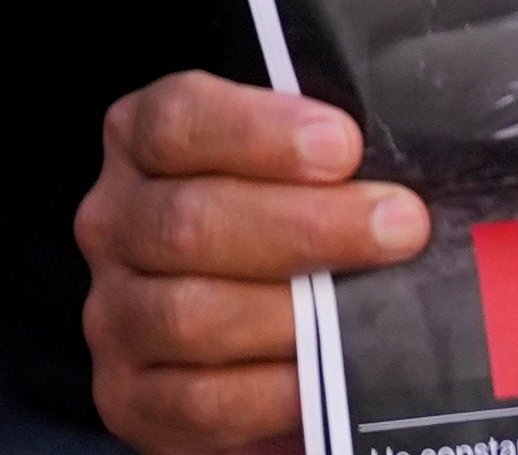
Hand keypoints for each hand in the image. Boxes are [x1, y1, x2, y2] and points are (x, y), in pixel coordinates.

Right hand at [79, 73, 428, 454]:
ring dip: (295, 312)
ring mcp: (114, 315)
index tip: (344, 145)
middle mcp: (113, 222)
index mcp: (140, 142)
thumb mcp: (292, 174)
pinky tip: (322, 376)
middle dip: (307, 225)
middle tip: (398, 226)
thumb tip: (403, 151)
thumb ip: (325, 157)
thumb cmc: (287, 239)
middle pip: (190, 219)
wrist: (257, 348)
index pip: (179, 118)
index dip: (259, 130)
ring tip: (372, 309)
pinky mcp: (130, 399)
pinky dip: (271, 390)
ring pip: (190, 314)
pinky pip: (199, 400)